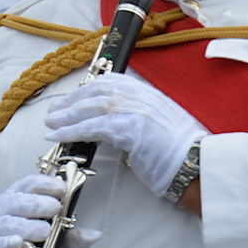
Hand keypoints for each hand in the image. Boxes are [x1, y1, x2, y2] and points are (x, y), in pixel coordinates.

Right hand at [0, 173, 99, 247]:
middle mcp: (4, 208)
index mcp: (18, 196)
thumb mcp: (49, 234)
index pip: (30, 184)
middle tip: (55, 207)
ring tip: (44, 230)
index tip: (63, 188)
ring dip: (28, 226)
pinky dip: (8, 243)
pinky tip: (17, 243)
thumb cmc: (24, 239)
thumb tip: (95, 235)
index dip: (46, 184)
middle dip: (38, 204)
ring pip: (10, 223)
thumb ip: (68, 234)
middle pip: (19, 201)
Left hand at [44, 73, 206, 198]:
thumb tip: (115, 126)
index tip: (72, 99)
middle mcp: (141, 96)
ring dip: (67, 116)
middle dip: (72, 101)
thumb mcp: (159, 124)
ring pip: (92, 107)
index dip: (87, 90)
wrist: (196, 165)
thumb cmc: (179, 153)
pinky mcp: (130, 129)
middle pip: (97, 91)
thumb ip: (138, 118)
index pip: (111, 82)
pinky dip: (72, 131)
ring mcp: (136, 110)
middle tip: (54, 112)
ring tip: (51, 124)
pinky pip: (93, 127)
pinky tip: (59, 135)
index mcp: (148, 92)